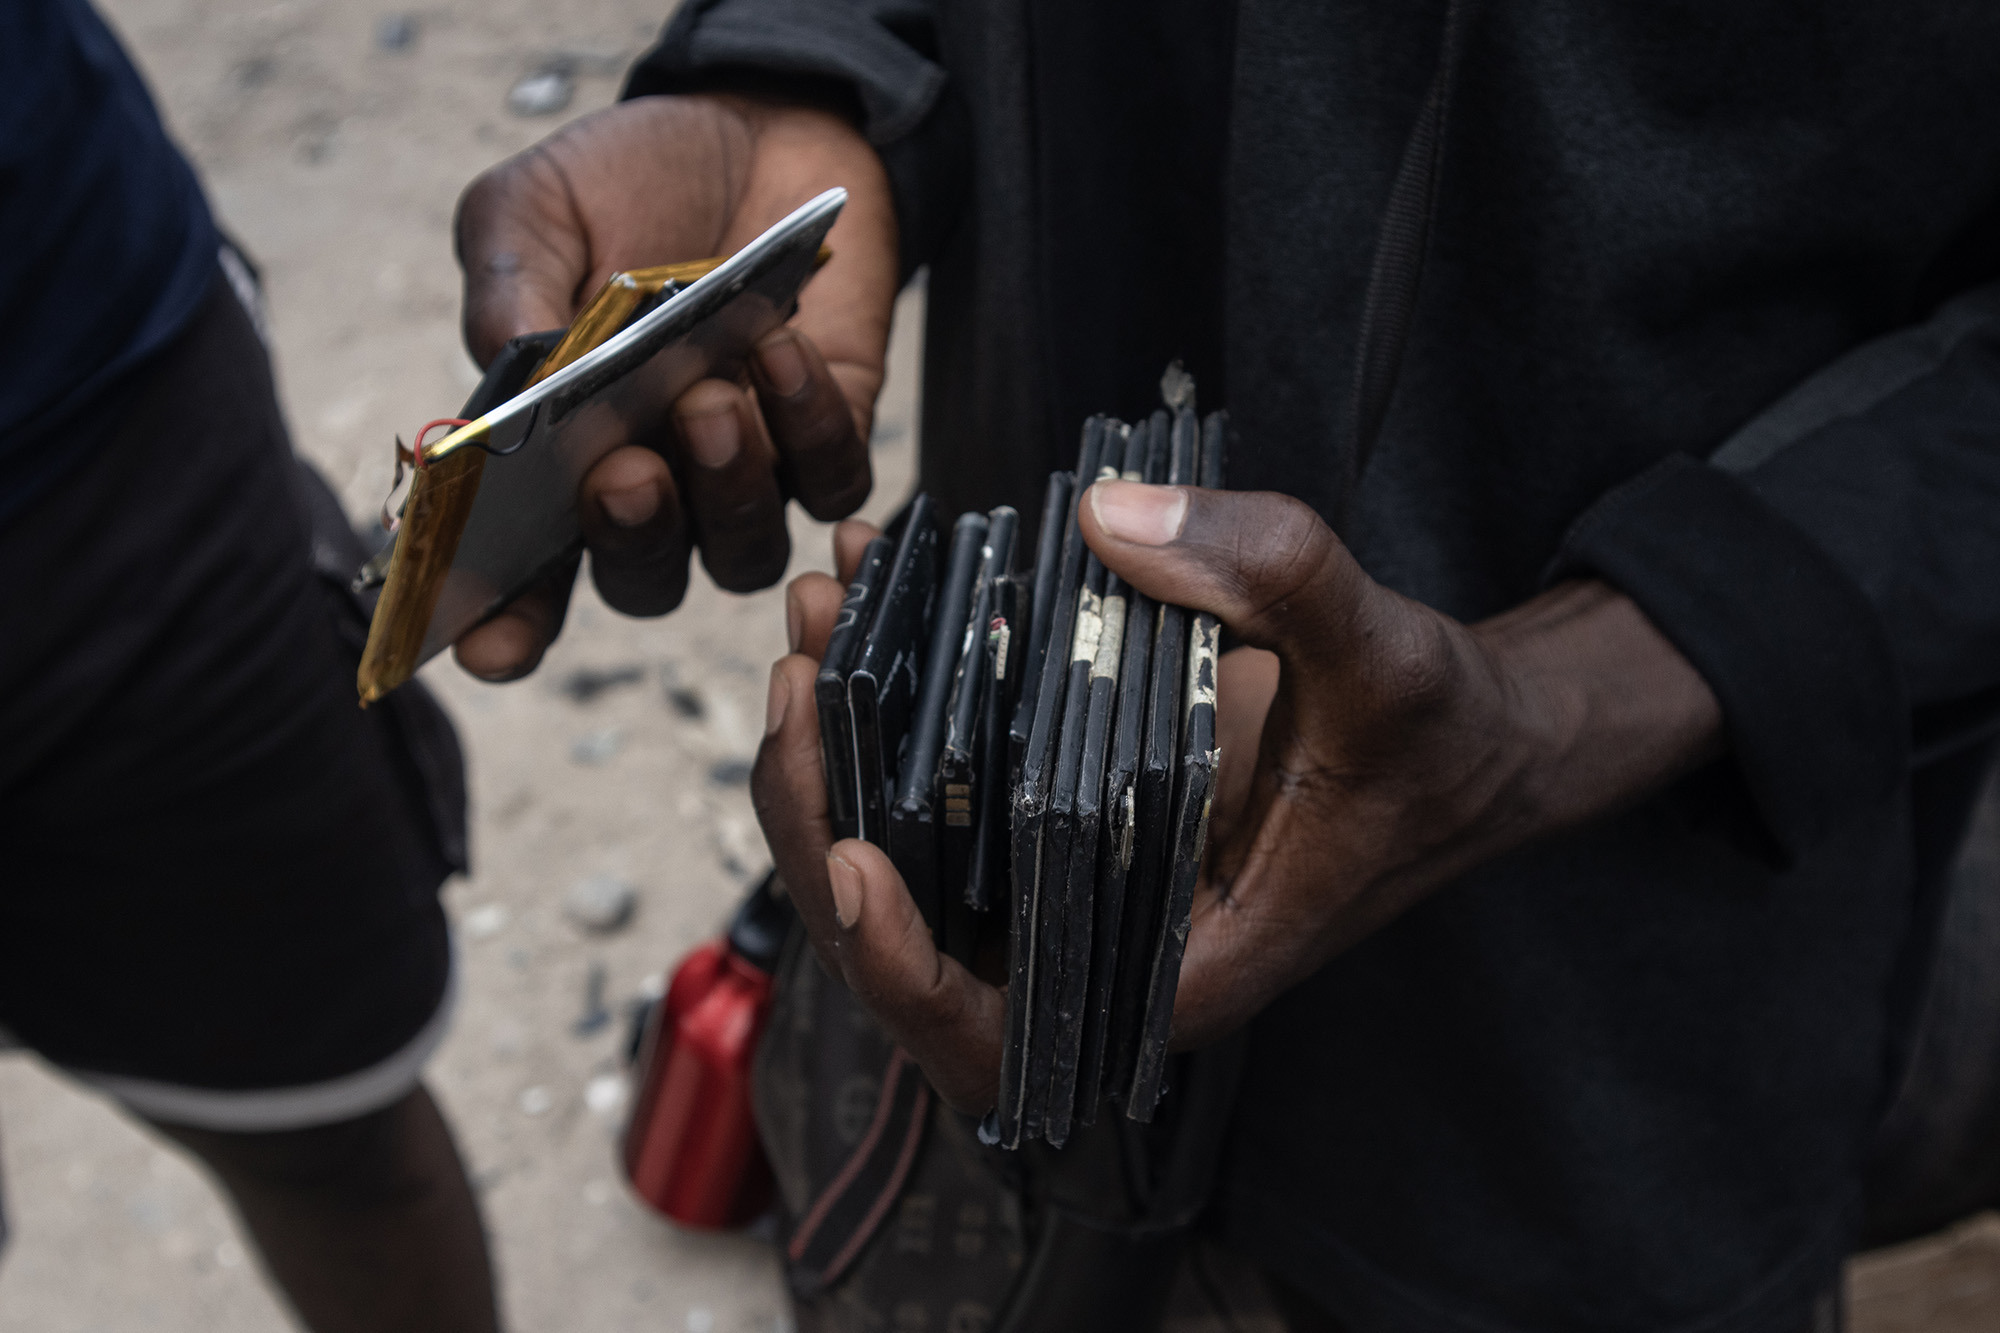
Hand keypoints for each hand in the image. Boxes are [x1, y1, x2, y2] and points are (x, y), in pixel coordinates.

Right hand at [450, 93, 898, 678]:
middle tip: (627, 468)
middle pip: (642, 579)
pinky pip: (829, 482)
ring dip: (725, 485)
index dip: (506, 625)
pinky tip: (778, 348)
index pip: (525, 578)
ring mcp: (743, 474)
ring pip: (742, 549)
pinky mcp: (828, 441)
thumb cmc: (631, 182)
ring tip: (711, 393)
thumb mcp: (535, 208)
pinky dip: (807, 425)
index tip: (491, 645)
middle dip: (631, 537)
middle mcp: (651, 489)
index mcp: (554, 460)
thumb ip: (508, 285)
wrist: (756, 128)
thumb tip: (508, 364)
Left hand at [753, 488, 1723, 1109]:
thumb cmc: (1441, 738)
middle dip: (821, 813)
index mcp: (1170, 970)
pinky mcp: (1060, 806)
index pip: (992, 1027)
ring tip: (819, 610)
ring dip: (831, 746)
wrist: (1469, 736)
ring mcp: (1068, 874)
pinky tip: (872, 592)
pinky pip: (939, 776)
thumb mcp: (1387, 658)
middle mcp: (1097, 940)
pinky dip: (888, 697)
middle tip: (800, 667)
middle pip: (901, 935)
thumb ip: (1272, 577)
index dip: (899, 969)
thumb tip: (1107, 516)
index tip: (854, 856)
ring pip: (900, 849)